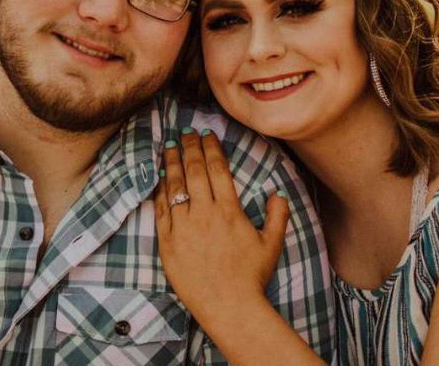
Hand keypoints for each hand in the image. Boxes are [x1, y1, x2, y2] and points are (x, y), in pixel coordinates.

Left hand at [153, 127, 289, 330]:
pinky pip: (161, 210)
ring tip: (171, 147)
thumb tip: (279, 193)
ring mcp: (184, 227)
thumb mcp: (272, 244)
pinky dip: (160, 191)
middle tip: (186, 133)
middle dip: (190, 147)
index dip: (210, 147)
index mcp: (229, 210)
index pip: (217, 168)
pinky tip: (161, 179)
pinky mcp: (168, 242)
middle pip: (194, 170)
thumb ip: (278, 215)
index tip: (206, 134)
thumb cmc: (251, 276)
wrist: (229, 306)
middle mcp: (205, 213)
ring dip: (172, 163)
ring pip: (175, 186)